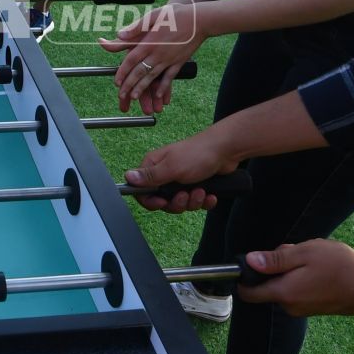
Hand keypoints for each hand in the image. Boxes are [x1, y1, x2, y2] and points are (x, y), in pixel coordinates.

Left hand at [101, 5, 203, 113]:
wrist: (200, 20)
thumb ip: (136, 27)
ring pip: (152, 77)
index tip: (116, 81)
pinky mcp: (179, 62)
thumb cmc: (176, 15)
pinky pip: (170, 77)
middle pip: (140, 72)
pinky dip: (164, 87)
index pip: (131, 60)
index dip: (122, 72)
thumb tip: (120, 34)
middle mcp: (158, 53)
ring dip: (142, 88)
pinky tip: (159, 94)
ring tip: (134, 97)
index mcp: (149, 42)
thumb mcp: (154, 15)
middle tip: (121, 95)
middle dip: (129, 85)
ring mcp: (169, 59)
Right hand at [123, 130, 240, 212]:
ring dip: (192, 201)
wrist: (226, 150)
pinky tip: (210, 195)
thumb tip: (127, 177)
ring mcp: (181, 180)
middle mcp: (166, 173)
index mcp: (155, 166)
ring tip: (201, 191)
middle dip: (177, 203)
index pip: (142, 191)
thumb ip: (149, 176)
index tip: (162, 202)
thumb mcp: (171, 167)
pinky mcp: (195, 185)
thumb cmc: (198, 154)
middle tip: (186, 195)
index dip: (151, 201)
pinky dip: (203, 201)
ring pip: (180, 203)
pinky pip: (195, 201)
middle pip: (162, 201)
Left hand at [237, 239, 353, 316]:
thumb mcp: (305, 253)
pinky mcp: (313, 309)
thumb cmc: (340, 266)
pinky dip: (302, 279)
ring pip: (284, 287)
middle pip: (268, 285)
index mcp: (283, 293)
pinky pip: (297, 292)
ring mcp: (302, 309)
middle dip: (276, 268)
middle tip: (297, 252)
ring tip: (313, 261)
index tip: (252, 262)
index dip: (245, 278)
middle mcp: (289, 306)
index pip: (248, 294)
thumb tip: (249, 261)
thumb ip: (275, 259)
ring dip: (291, 272)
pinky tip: (320, 270)